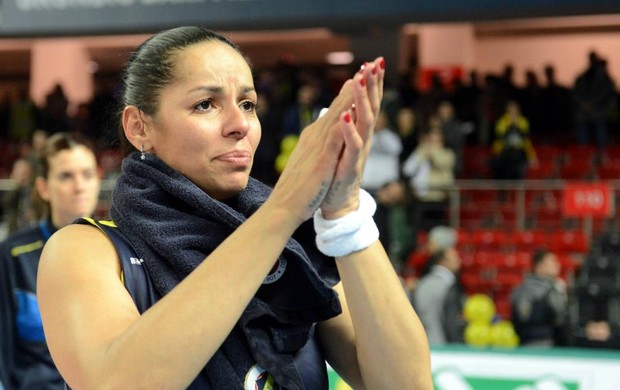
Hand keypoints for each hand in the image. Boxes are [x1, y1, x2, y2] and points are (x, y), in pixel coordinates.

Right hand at [268, 79, 356, 224]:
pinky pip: (334, 139)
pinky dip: (343, 123)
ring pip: (337, 116)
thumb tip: (323, 134)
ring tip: (364, 76)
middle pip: (338, 106)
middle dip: (355, 85)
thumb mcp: (309, 160)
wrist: (283, 207)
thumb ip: (317, 145)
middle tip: (370, 64)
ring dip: (351, 95)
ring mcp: (318, 147)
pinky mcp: (321, 161)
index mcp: (314, 137)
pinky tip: (352, 110)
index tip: (362, 74)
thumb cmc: (297, 187)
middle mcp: (315, 136)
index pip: (335, 110)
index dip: (349, 91)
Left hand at [320, 57, 384, 218]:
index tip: (373, 61)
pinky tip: (345, 116)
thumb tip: (346, 102)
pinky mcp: (349, 167)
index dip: (371, 83)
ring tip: (361, 80)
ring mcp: (357, 153)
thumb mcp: (340, 143)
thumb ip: (345, 123)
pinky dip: (349, 130)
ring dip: (362, 100)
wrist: (336, 203)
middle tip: (376, 63)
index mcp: (358, 132)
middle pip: (370, 107)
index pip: (366, 102)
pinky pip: (352, 146)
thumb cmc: (337, 172)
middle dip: (373, 84)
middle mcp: (362, 139)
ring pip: (364, 122)